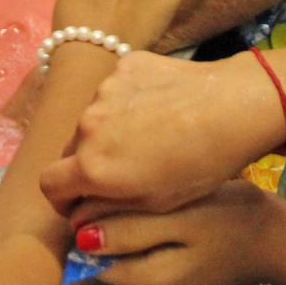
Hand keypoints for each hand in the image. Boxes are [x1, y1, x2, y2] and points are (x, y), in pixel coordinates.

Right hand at [40, 51, 285, 222]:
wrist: (235, 106)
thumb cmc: (201, 165)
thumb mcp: (156, 203)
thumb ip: (108, 211)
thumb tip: (79, 219)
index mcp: (93, 166)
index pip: (50, 185)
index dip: (63, 200)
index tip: (82, 202)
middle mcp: (88, 124)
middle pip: (72, 150)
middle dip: (88, 164)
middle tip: (124, 170)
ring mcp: (105, 90)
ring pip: (94, 118)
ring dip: (109, 130)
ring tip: (150, 134)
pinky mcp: (125, 64)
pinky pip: (115, 90)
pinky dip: (127, 102)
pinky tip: (160, 107)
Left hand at [84, 182, 285, 284]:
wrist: (278, 239)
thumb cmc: (233, 217)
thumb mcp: (182, 217)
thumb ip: (131, 229)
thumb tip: (81, 239)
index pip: (93, 250)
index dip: (93, 214)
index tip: (111, 181)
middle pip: (107, 255)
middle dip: (112, 220)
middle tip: (138, 185)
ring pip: (125, 255)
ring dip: (130, 227)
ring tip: (154, 195)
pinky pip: (144, 259)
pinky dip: (148, 237)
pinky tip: (166, 214)